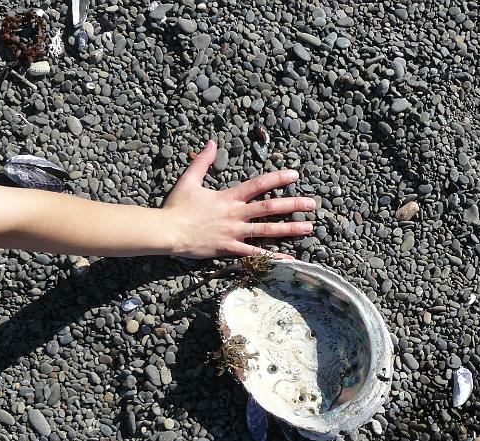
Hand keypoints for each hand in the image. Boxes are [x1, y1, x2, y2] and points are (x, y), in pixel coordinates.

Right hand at [162, 140, 315, 258]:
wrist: (167, 231)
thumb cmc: (176, 207)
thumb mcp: (189, 180)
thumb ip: (202, 161)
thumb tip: (210, 142)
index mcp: (229, 197)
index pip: (259, 185)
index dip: (278, 179)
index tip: (295, 175)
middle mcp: (236, 214)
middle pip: (270, 208)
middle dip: (293, 205)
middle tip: (312, 204)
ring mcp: (234, 233)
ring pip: (267, 231)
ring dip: (290, 229)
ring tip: (309, 228)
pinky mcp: (229, 249)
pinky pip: (254, 255)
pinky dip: (272, 257)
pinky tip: (288, 260)